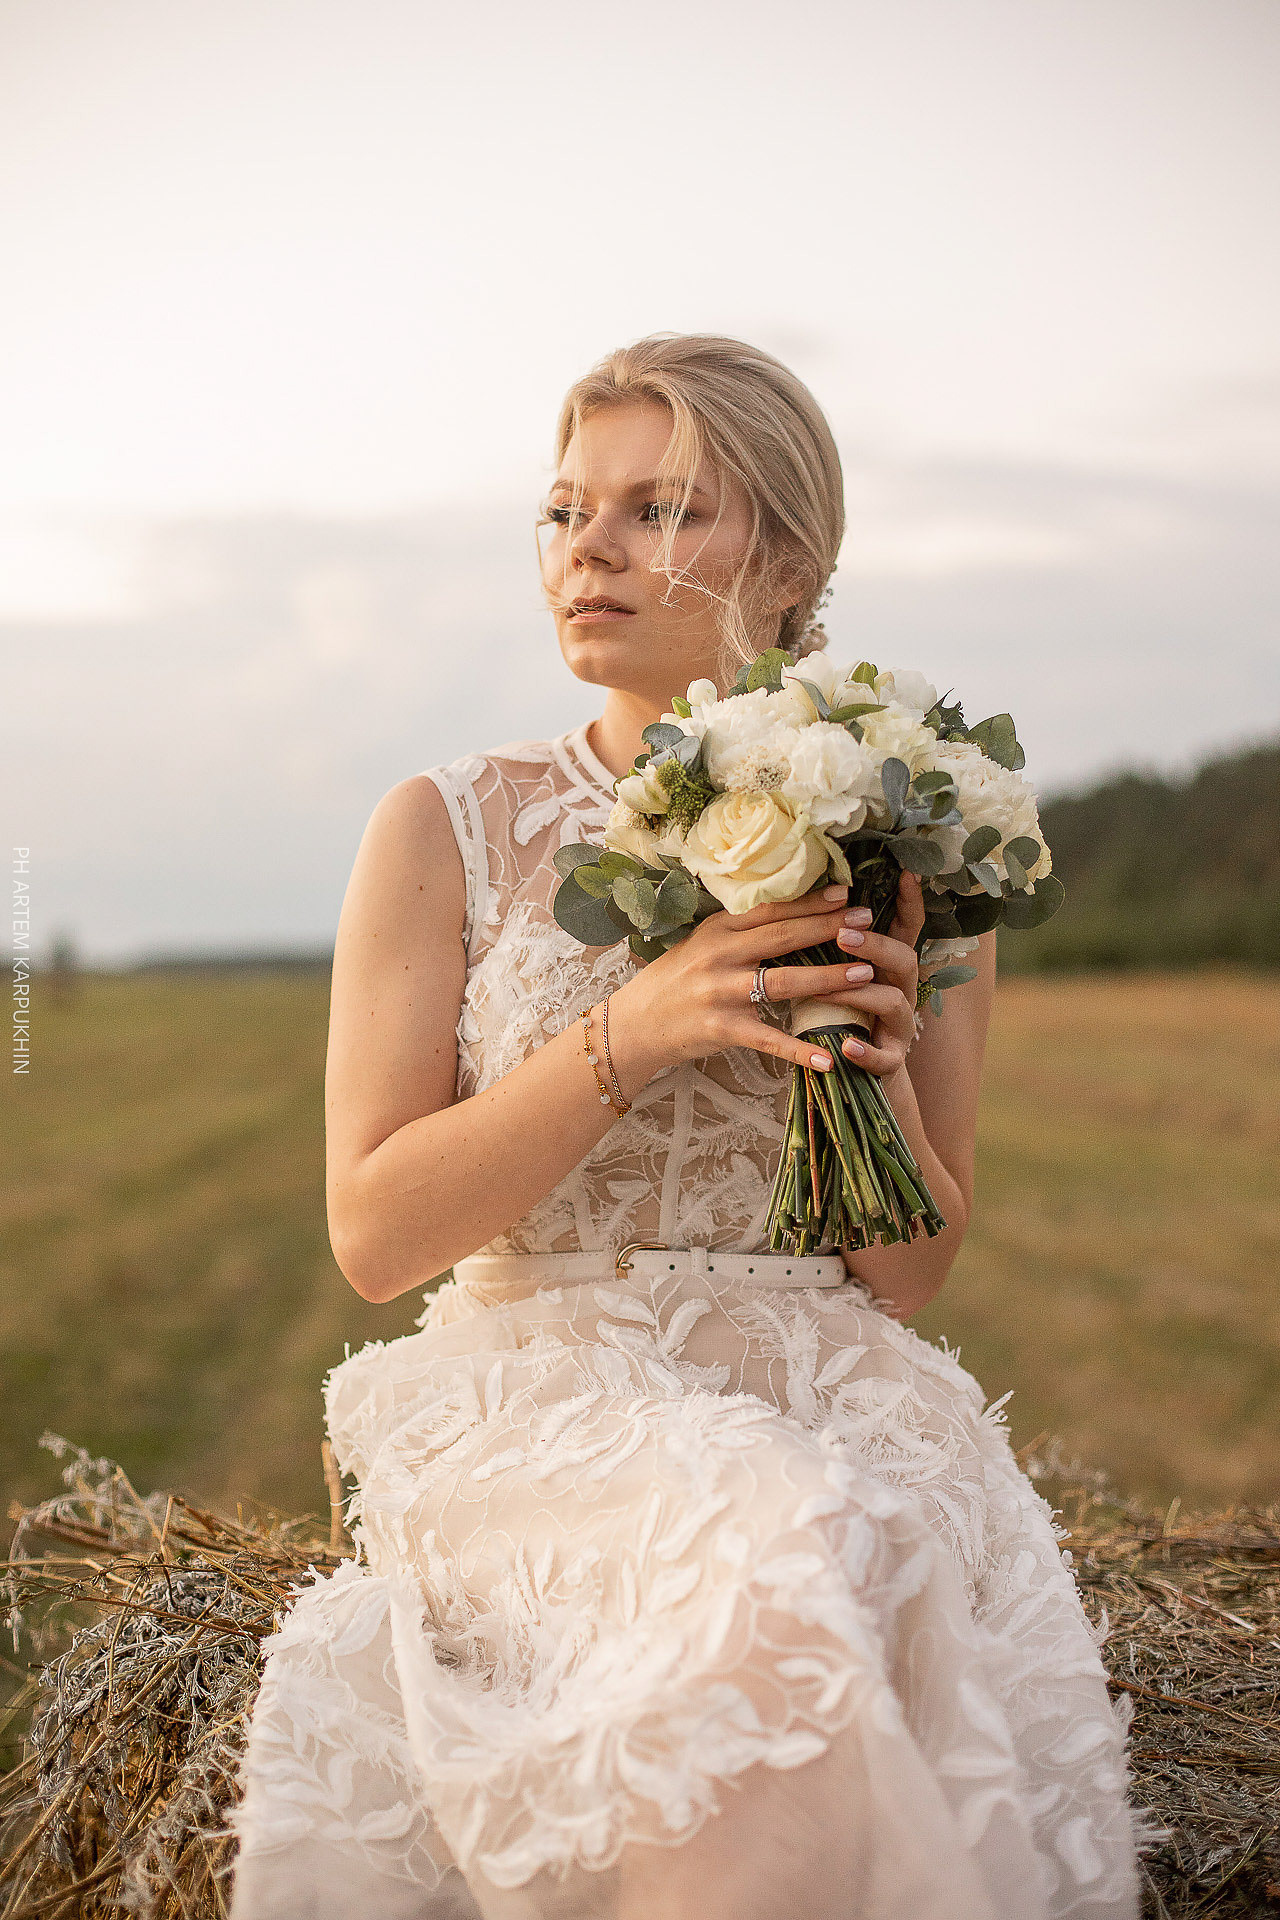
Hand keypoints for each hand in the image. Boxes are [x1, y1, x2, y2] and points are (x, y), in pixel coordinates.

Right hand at [606, 883, 892, 1095]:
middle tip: (868, 926)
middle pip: (783, 938)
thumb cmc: (676, 980)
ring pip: (784, 983)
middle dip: (829, 930)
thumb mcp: (703, 944)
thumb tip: (790, 911)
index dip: (810, 902)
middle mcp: (720, 955)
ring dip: (828, 979)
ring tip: (865, 975)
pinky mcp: (721, 1029)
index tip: (846, 894)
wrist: (635, 1024)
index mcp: (718, 929)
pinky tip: (828, 1058)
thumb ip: (740, 930)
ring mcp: (720, 993)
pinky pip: (768, 1040)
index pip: (771, 910)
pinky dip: (798, 1050)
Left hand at [827, 868, 924, 1077]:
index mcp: (888, 967)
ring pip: (893, 1003)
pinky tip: (846, 1047)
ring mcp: (899, 1028)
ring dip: (858, 994)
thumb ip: (835, 946)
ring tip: (822, 990)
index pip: (906, 929)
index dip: (911, 903)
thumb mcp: (839, 976)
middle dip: (875, 945)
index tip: (906, 873)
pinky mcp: (890, 1062)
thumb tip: (812, 899)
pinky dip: (866, 1052)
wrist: (852, 1074)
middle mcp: (902, 992)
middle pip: (904, 960)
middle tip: (841, 935)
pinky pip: (885, 1057)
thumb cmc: (840, 1016)